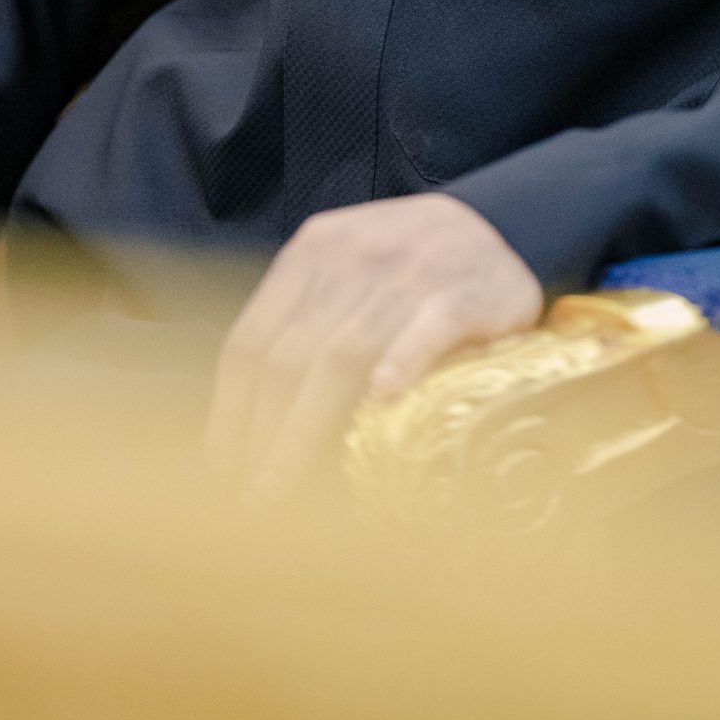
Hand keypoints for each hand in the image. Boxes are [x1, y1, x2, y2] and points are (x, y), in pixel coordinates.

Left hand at [207, 193, 543, 498]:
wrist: (499, 225)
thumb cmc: (410, 265)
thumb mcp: (349, 267)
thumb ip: (307, 317)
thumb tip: (249, 413)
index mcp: (315, 249)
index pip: (253, 336)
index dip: (230, 407)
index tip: (220, 464)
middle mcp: (353, 255)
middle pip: (289, 355)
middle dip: (261, 433)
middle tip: (251, 495)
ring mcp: (409, 270)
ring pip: (342, 354)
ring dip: (305, 428)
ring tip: (285, 485)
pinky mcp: (463, 292)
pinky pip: (424, 331)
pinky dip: (400, 364)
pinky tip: (382, 404)